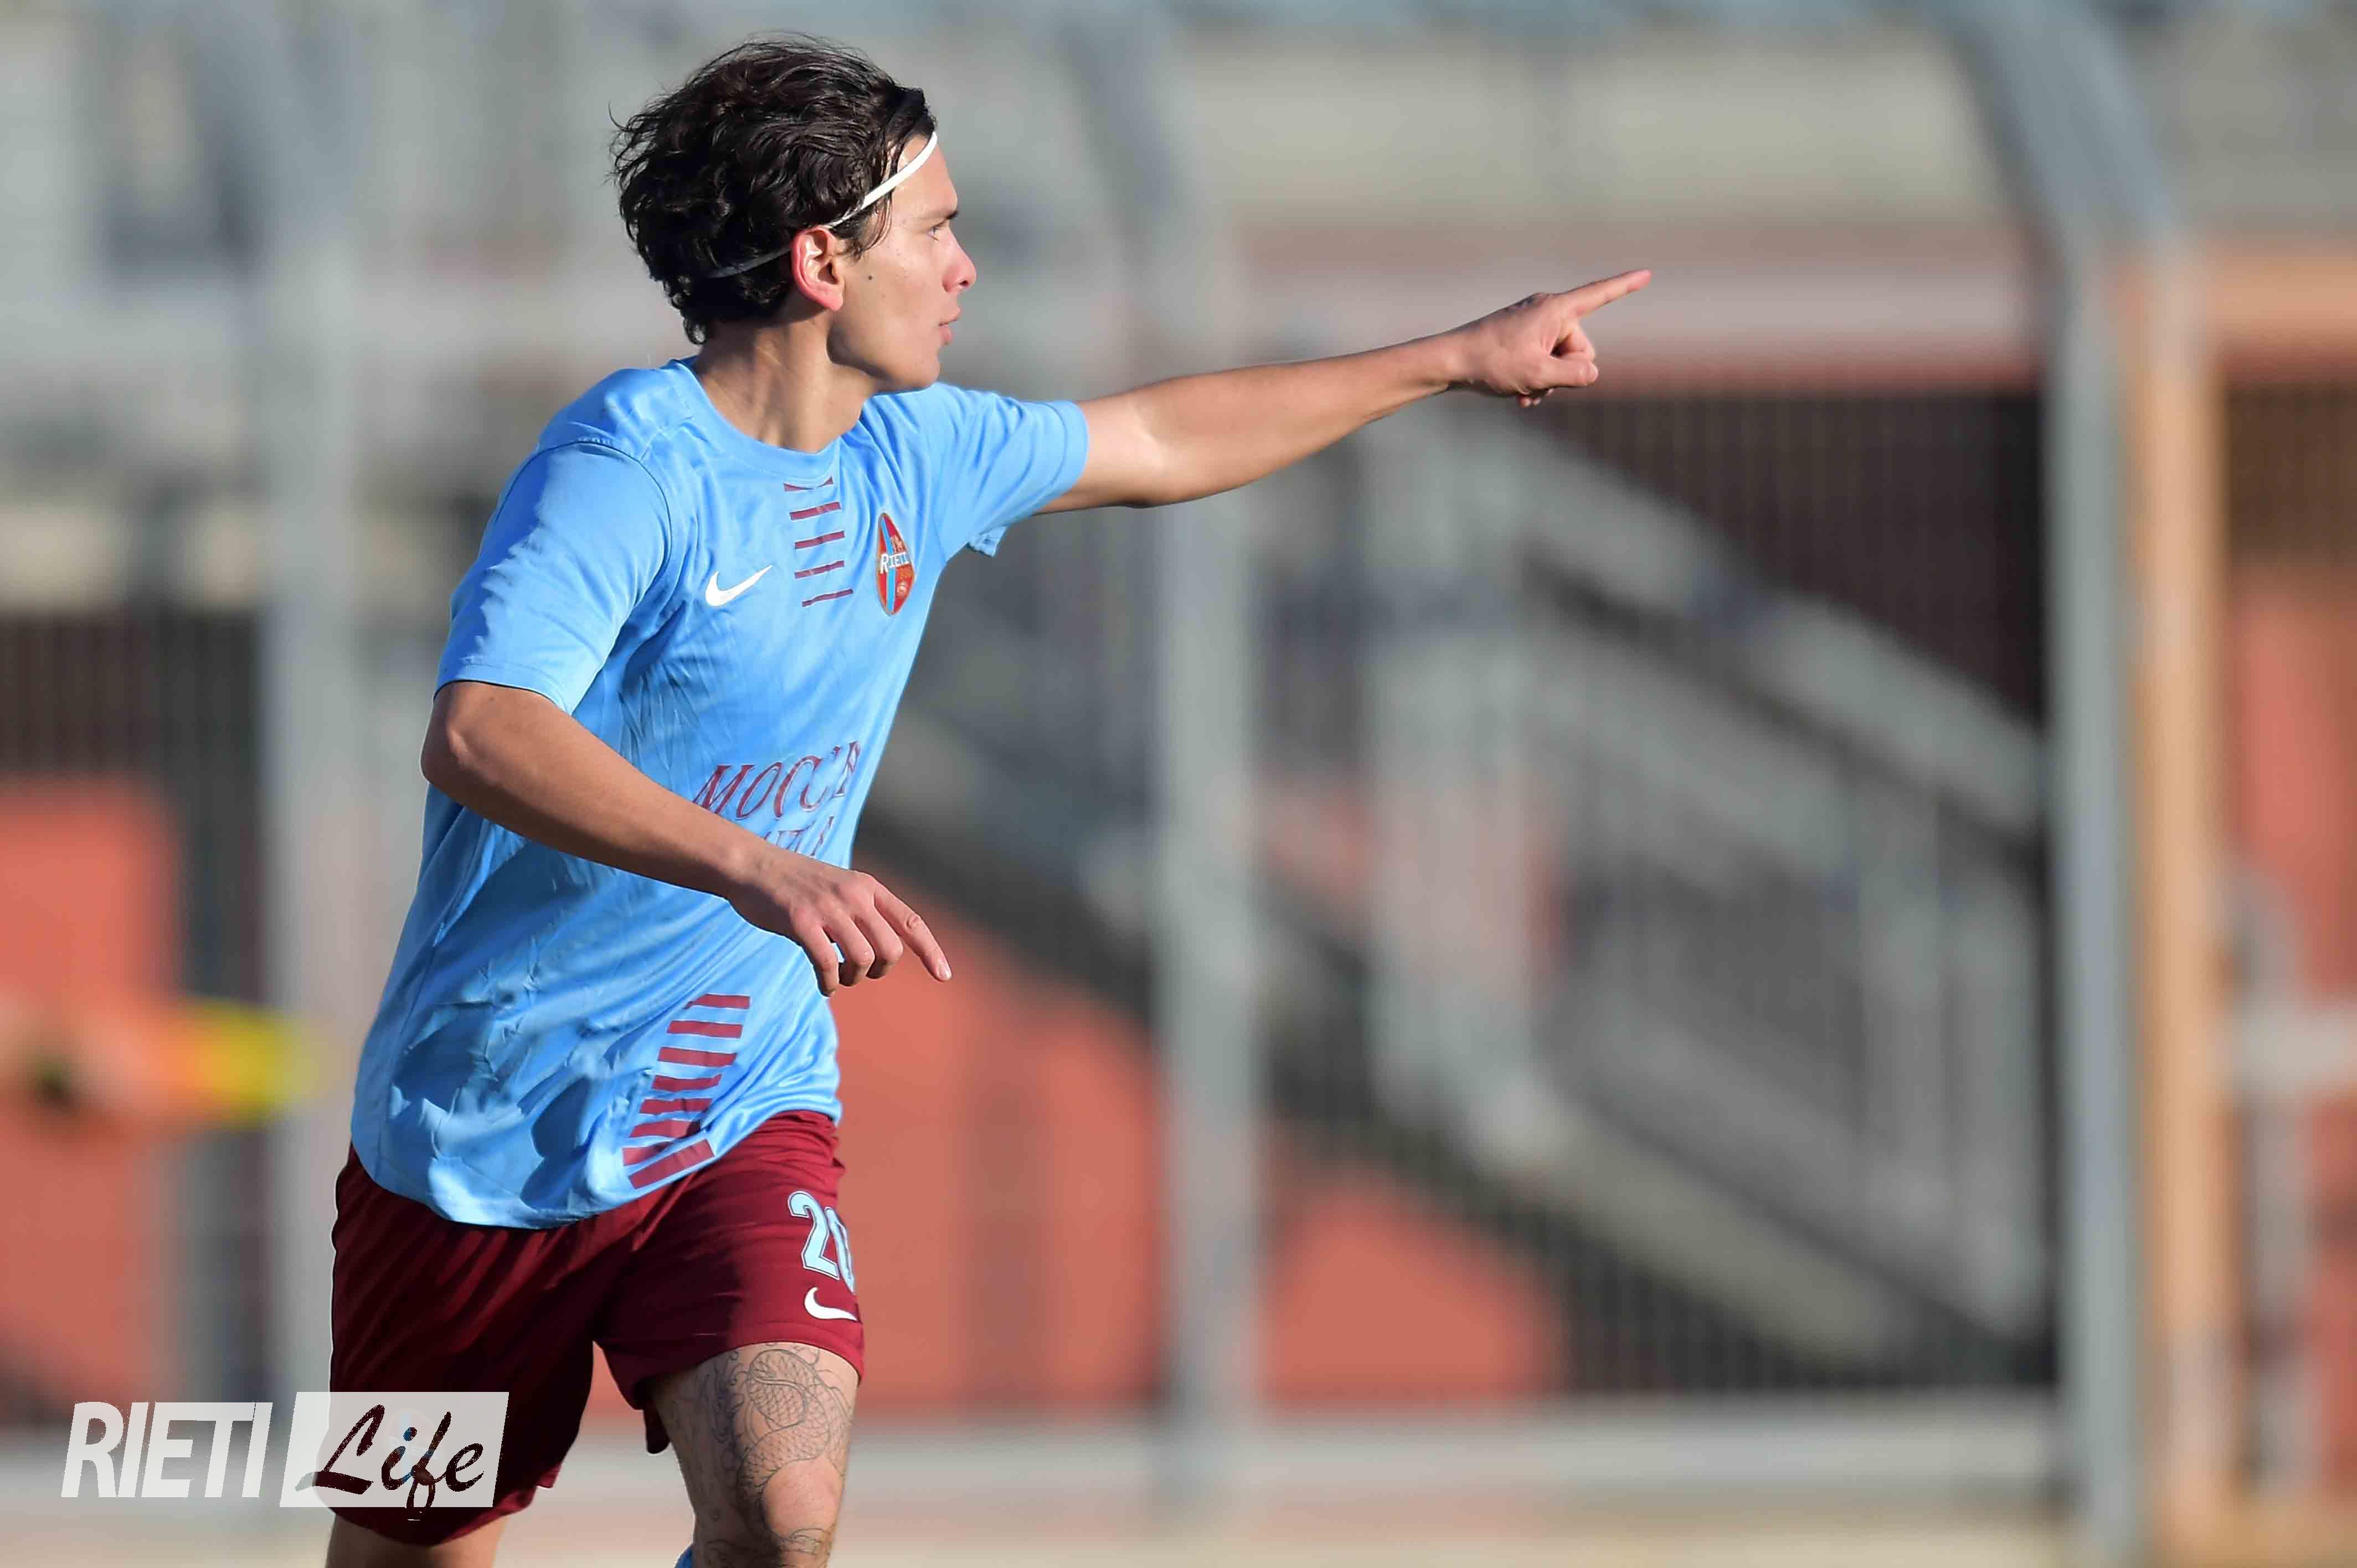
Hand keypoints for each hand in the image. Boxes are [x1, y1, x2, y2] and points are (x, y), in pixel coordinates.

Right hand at [726, 849, 952, 995]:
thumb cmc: (798, 883)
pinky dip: (830, 983)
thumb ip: (864, 911)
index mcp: (869, 888)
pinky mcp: (802, 921)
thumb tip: (883, 951)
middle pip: (890, 949)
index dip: (931, 951)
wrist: (754, 866)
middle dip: (879, 971)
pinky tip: (825, 985)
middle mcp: (855, 896)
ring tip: (838, 976)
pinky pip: (827, 964)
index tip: (944, 976)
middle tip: (859, 972)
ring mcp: (828, 907)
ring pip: (863, 959)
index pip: (912, 922)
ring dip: (853, 978)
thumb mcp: (842, 887)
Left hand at [1449, 269, 1651, 406]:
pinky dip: (1536, 379)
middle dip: (1566, 373)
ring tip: (1523, 393)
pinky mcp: (1521, 338)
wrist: (1449, 362)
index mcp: (1555, 310)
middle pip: (1581, 348)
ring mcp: (1533, 324)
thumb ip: (1574, 374)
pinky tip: (1518, 394)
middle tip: (1538, 386)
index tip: (1647, 274)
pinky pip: (1543, 360)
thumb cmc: (1491, 363)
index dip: (1625, 286)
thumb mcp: (1539, 374)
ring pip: (1561, 360)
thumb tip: (1590, 372)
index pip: (1599, 295)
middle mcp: (1547, 311)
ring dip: (1549, 382)